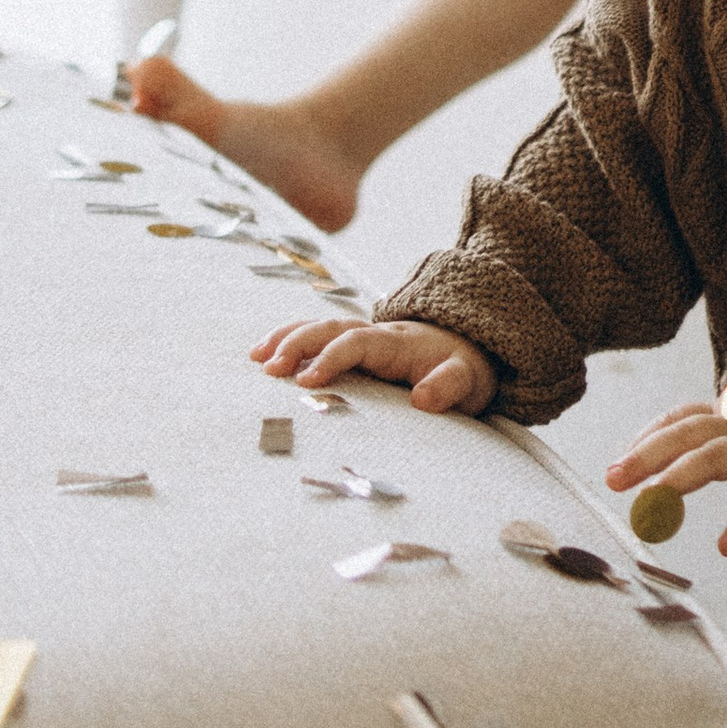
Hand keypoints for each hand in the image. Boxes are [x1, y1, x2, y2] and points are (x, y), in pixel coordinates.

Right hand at [251, 313, 497, 413]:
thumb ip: (449, 386)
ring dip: (287, 338)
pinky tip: (264, 354)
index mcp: (398, 342)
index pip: (358, 342)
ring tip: (256, 359)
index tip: (307, 380)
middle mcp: (375, 332)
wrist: (470, 345)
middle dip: (298, 344)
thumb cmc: (464, 368)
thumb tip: (422, 400)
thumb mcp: (467, 379)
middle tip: (270, 369)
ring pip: (319, 327)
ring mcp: (363, 335)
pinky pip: (318, 336)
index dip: (332, 358)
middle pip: (331, 328)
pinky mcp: (354, 344)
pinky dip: (290, 339)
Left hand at [606, 387, 726, 561]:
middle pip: (688, 431)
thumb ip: (711, 443)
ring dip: (681, 476)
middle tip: (613, 479)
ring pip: (716, 456)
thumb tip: (660, 471)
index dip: (648, 437)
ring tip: (653, 501)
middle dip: (647, 453)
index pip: (681, 417)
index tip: (618, 464)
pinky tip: (725, 547)